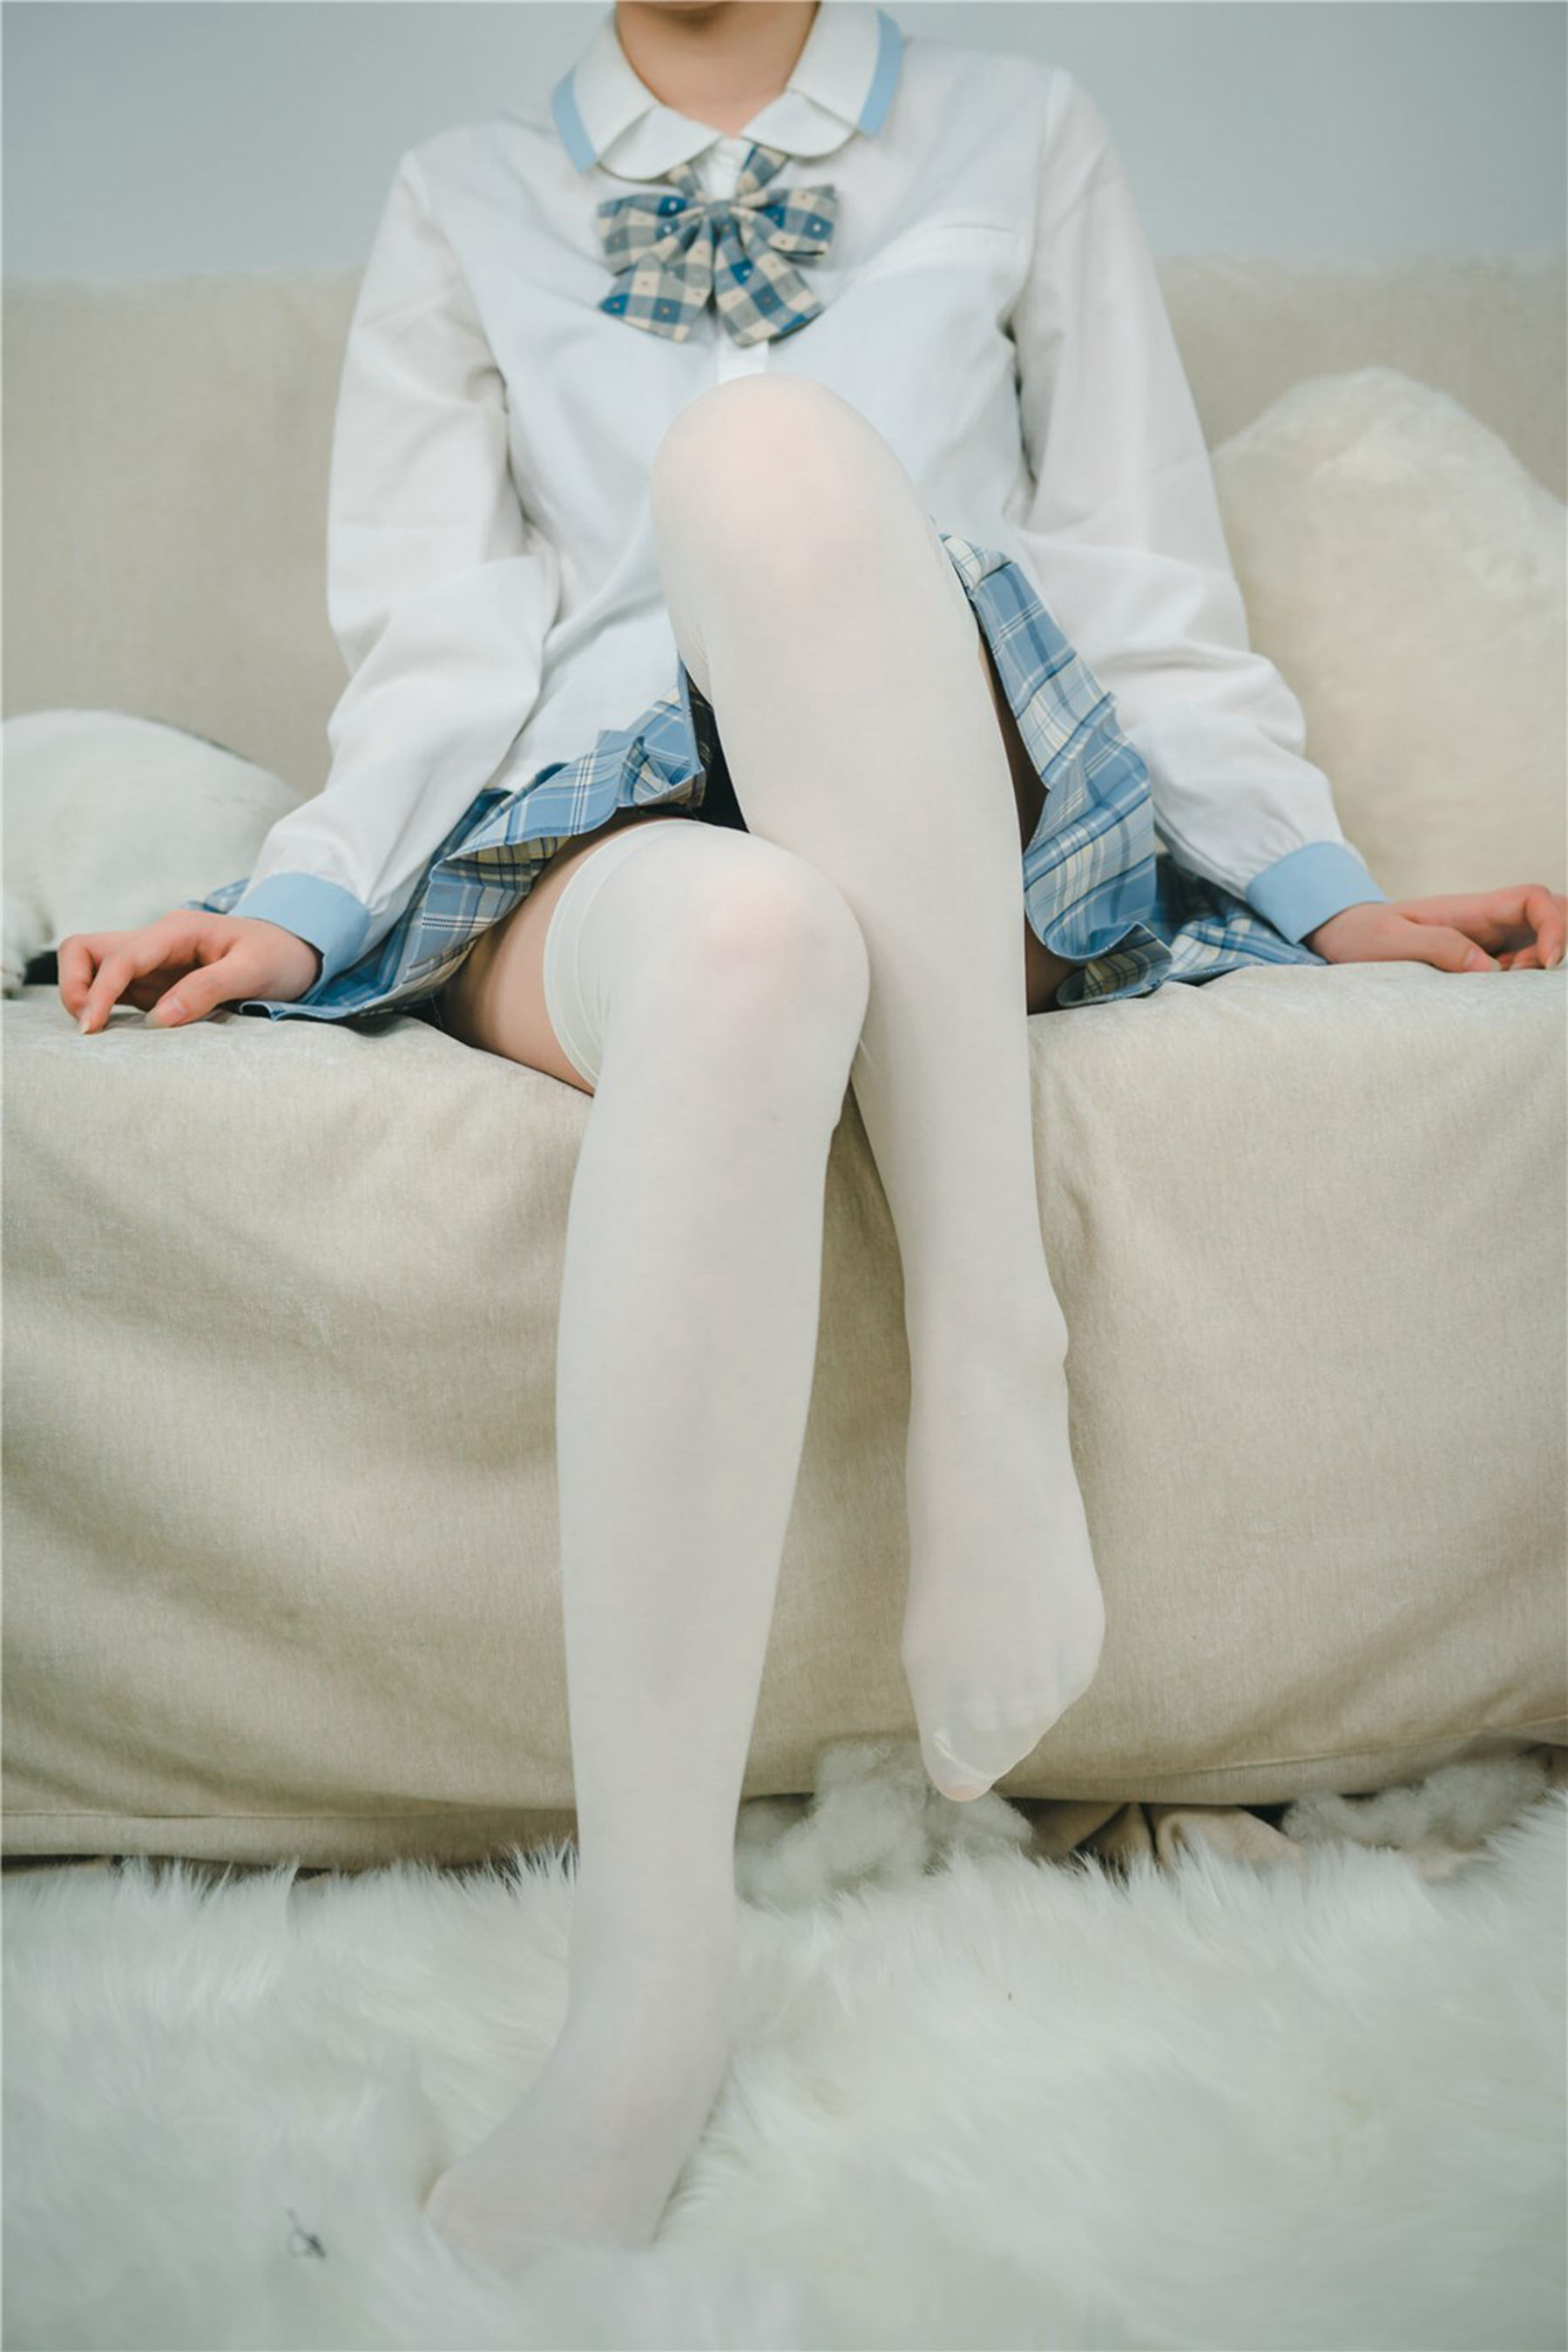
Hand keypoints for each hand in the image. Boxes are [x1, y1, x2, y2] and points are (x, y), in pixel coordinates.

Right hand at [60, 912, 323, 1033]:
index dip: (99, 991)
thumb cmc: (280, 956)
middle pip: (87, 950)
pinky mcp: (157, 982)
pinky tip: (117, 1035)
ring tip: (101, 1034)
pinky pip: (117, 992)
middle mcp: (157, 941)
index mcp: (177, 930)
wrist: (298, 950)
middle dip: (76, 986)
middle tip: (90, 1027)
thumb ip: (208, 989)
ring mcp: (153, 961)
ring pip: (94, 969)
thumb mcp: (253, 970)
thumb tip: (160, 1019)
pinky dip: (108, 1011)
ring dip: (88, 998)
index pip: (122, 957)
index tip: (91, 1028)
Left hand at [1304, 886, 1566, 973]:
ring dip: (1539, 967)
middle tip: (1520, 979)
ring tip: (1503, 989)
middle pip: (1550, 915)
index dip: (1553, 925)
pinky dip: (1522, 983)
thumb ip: (1437, 947)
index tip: (1543, 963)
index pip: (1533, 898)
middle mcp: (1487, 922)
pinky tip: (1494, 999)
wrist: (1342, 937)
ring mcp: (1488, 941)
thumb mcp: (1390, 941)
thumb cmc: (1361, 935)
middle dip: (1556, 945)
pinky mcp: (1481, 962)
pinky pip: (1520, 966)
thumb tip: (1488, 968)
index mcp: (1471, 909)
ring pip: (1541, 942)